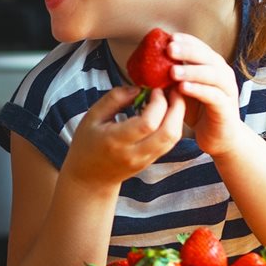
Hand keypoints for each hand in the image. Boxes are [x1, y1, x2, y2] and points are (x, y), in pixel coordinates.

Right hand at [60, 85, 184, 189]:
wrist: (89, 177)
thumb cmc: (87, 143)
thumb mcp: (92, 116)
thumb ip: (114, 99)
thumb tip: (138, 88)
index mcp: (116, 141)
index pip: (148, 123)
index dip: (158, 103)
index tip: (155, 89)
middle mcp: (134, 153)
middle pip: (168, 133)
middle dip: (177, 108)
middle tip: (173, 90)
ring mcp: (145, 160)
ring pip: (173, 139)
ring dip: (178, 116)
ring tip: (171, 99)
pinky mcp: (151, 161)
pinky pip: (169, 142)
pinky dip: (173, 124)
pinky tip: (166, 112)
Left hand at [167, 32, 246, 157]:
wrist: (219, 137)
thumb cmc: (198, 109)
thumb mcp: (182, 88)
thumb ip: (172, 75)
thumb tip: (148, 63)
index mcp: (212, 65)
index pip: (200, 46)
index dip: (186, 40)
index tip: (168, 37)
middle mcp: (222, 73)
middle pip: (207, 57)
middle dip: (187, 51)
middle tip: (169, 49)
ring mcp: (227, 90)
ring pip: (212, 75)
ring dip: (192, 70)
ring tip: (172, 71)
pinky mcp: (226, 107)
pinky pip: (214, 96)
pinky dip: (199, 90)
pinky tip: (183, 88)